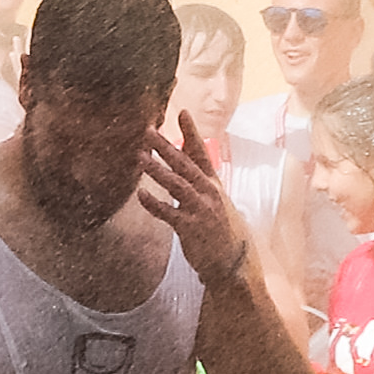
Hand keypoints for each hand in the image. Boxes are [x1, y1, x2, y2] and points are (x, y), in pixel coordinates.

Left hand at [139, 110, 251, 283]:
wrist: (233, 261)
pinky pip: (169, 213)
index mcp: (213, 184)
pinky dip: (154, 203)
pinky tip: (141, 194)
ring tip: (140, 157)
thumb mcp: (215, 200)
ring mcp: (200, 210)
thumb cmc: (221, 229)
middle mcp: (208, 193)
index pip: (201, 153)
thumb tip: (182, 158)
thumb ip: (198, 178)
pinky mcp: (190, 228)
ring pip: (176, 184)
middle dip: (166, 147)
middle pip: (185, 164)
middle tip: (149, 131)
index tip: (182, 112)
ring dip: (157, 170)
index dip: (192, 133)